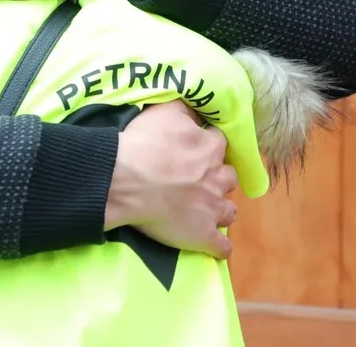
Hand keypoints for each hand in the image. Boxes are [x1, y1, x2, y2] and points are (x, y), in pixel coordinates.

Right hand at [104, 101, 238, 258]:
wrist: (125, 179)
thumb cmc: (143, 143)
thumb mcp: (165, 111)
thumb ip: (185, 109)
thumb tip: (196, 109)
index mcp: (210, 148)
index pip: (220, 144)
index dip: (208, 147)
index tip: (196, 150)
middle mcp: (217, 178)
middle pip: (229, 179)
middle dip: (218, 179)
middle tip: (198, 181)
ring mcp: (213, 209)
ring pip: (230, 212)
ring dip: (220, 210)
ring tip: (205, 211)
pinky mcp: (203, 236)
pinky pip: (222, 247)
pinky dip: (218, 246)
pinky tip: (212, 244)